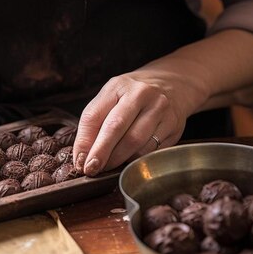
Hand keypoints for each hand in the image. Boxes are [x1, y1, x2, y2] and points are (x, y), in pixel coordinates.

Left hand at [72, 69, 202, 175]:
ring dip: (118, 159)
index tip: (79, 162)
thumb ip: (93, 123)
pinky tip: (128, 161)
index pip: (93, 116)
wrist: (172, 84)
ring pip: (135, 142)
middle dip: (101, 153)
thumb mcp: (109, 98)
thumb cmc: (132, 96)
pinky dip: (136, 159)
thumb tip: (81, 157)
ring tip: (108, 166)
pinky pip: (151, 149)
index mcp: (117, 86)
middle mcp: (140, 94)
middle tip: (91, 169)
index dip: (84, 142)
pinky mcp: (173, 125)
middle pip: (115, 128)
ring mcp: (160, 109)